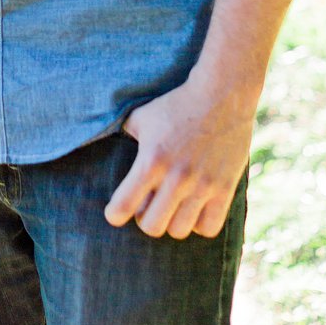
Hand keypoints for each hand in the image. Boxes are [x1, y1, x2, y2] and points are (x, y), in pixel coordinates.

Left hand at [104, 81, 254, 239]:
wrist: (223, 93)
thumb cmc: (177, 104)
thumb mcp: (142, 116)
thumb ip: (123, 135)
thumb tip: (100, 143)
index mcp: (151, 160)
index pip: (121, 208)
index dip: (115, 214)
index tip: (120, 208)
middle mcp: (177, 177)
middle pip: (151, 227)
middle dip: (146, 218)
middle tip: (151, 204)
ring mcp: (203, 184)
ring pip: (179, 231)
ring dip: (173, 221)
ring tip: (175, 206)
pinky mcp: (225, 187)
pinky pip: (209, 227)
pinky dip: (200, 224)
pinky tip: (197, 208)